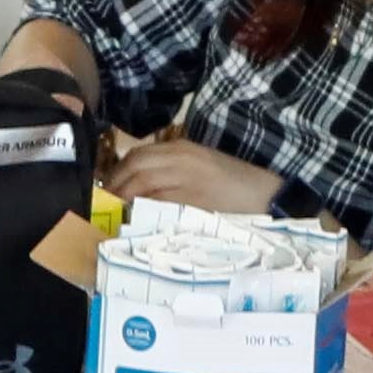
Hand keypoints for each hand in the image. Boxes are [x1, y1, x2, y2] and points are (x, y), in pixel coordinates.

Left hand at [106, 134, 280, 215]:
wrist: (268, 197)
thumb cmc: (235, 188)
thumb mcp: (201, 171)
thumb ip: (171, 175)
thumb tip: (137, 193)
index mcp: (182, 149)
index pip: (137, 156)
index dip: (116, 174)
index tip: (106, 191)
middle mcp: (181, 158)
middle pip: (134, 166)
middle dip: (115, 187)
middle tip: (104, 208)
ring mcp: (187, 176)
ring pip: (142, 183)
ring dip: (125, 200)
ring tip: (117, 217)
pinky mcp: (194, 197)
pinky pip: (158, 202)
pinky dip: (144, 211)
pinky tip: (138, 223)